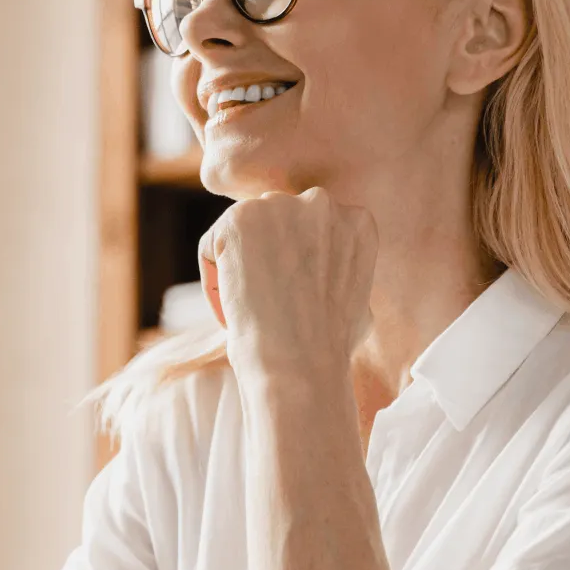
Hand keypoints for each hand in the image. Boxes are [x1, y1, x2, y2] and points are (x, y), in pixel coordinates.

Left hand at [198, 188, 377, 382]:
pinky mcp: (238, 220)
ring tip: (247, 314)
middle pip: (276, 226)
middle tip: (264, 308)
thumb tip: (321, 278)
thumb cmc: (329, 351)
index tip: (291, 303)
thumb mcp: (357, 303)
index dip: (297, 270)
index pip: (310, 232)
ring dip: (239, 272)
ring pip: (242, 236)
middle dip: (266, 263)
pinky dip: (214, 283)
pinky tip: (230, 313)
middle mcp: (322, 204)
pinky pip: (212, 248)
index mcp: (357, 222)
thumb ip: (339, 274)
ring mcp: (279, 206)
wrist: (300, 364)